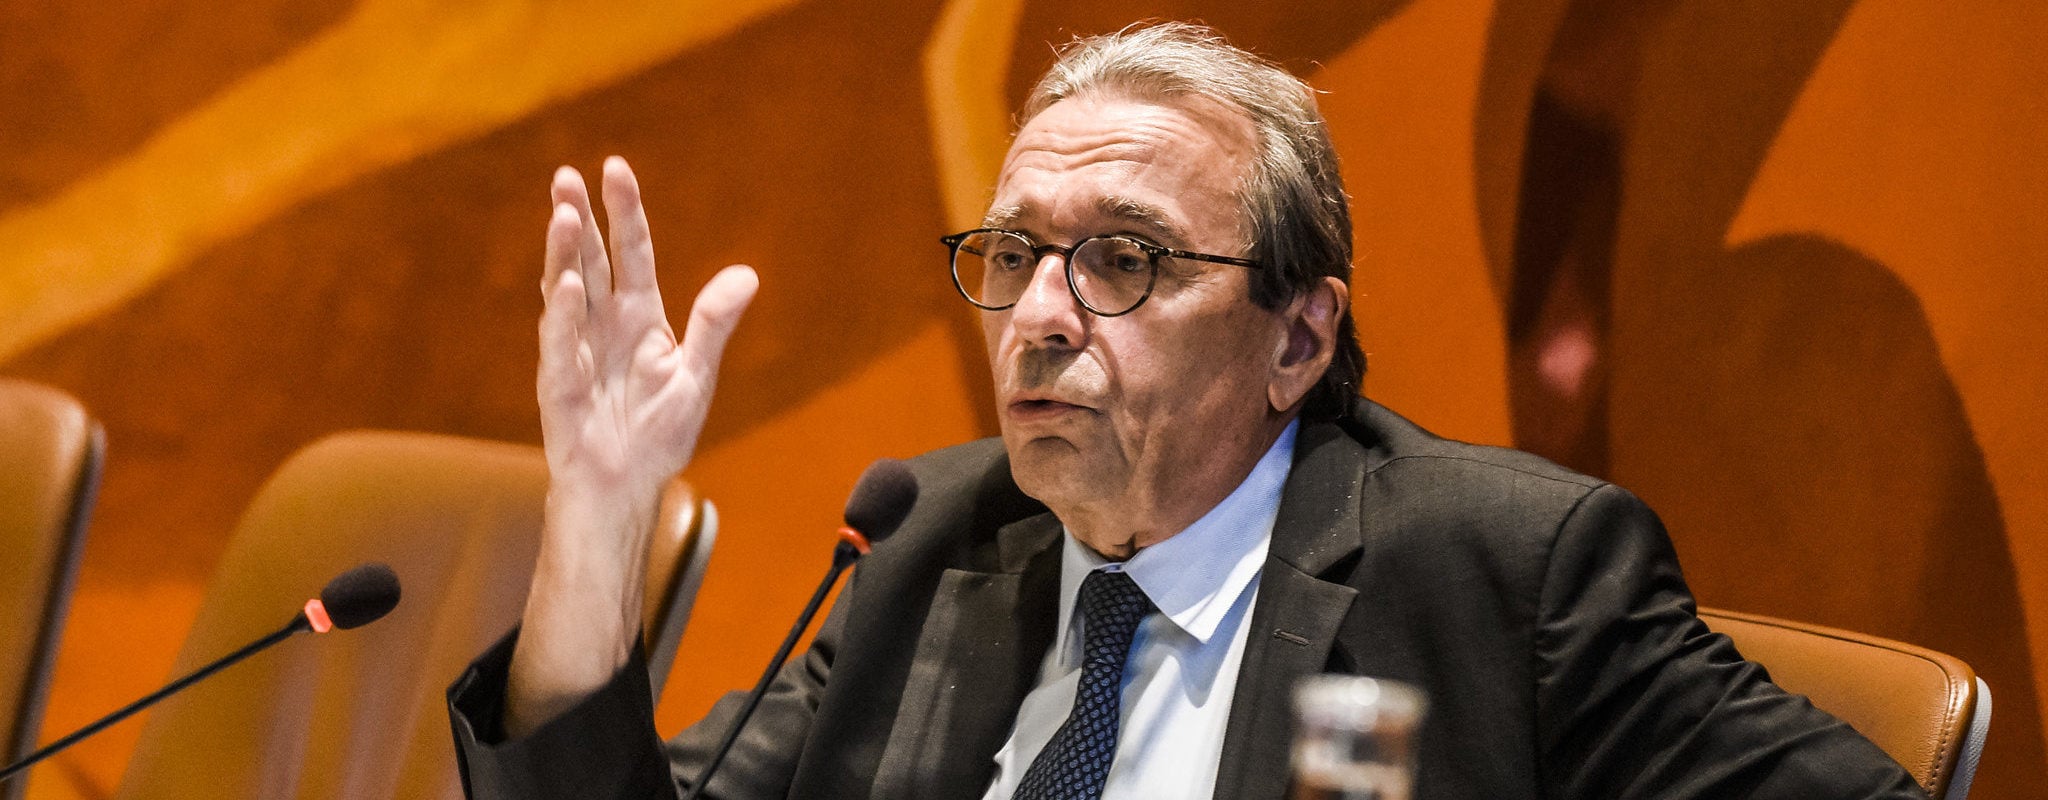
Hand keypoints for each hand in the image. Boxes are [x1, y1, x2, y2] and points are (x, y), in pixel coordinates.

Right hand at [538, 156, 757, 505]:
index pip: (631, 252)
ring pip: (567, 290)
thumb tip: (748, 275)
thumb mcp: (695, 375)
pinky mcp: (559, 382)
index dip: (624, 211)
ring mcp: (577, 349)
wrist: (628, 485)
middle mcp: (603, 324)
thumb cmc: (658, 433)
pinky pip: (561, 341)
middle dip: (578, 218)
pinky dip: (563, 312)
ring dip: (564, 252)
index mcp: (639, 316)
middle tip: (566, 176)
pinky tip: (566, 282)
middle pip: (590, 260)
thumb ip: (714, 323)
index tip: (615, 168)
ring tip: (564, 214)